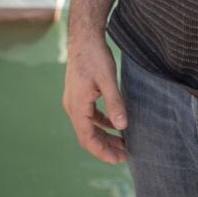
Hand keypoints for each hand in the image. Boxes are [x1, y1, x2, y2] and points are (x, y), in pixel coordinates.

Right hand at [63, 34, 127, 164]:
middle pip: (87, 135)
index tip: (119, 159)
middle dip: (105, 147)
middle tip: (125, 155)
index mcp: (77, 106)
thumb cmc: (95, 56)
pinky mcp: (79, 94)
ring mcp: (74, 100)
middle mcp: (72, 106)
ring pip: (88, 126)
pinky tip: (114, 125)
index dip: (103, 152)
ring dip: (104, 136)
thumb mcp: (107, 79)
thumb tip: (122, 126)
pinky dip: (101, 123)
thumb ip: (114, 103)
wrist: (84, 37)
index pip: (87, 138)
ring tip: (122, 143)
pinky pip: (89, 116)